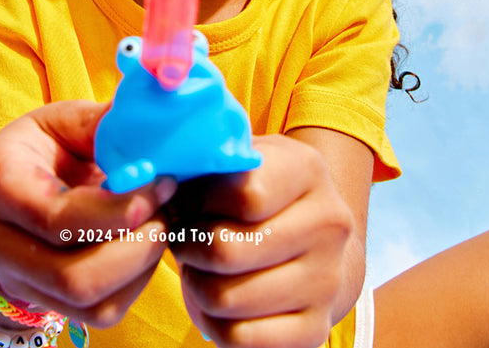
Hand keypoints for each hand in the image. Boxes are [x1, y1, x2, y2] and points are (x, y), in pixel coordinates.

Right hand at [0, 99, 175, 327]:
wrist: (15, 184)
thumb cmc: (46, 147)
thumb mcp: (66, 121)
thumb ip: (106, 125)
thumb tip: (159, 124)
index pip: (57, 219)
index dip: (120, 209)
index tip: (162, 183)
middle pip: (73, 277)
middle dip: (137, 246)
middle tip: (167, 210)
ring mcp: (17, 280)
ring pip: (89, 302)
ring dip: (141, 267)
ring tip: (160, 225)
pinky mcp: (46, 302)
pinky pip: (101, 313)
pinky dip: (136, 283)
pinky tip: (145, 246)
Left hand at [169, 134, 354, 347]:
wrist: (318, 244)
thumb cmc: (259, 195)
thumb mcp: (242, 161)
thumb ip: (205, 159)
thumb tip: (159, 180)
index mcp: (308, 170)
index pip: (245, 194)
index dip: (197, 202)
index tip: (185, 204)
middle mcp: (329, 224)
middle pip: (227, 251)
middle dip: (188, 249)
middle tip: (184, 243)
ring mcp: (328, 280)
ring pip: (226, 298)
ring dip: (195, 287)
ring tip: (199, 271)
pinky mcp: (317, 328)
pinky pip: (240, 338)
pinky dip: (213, 325)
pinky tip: (216, 304)